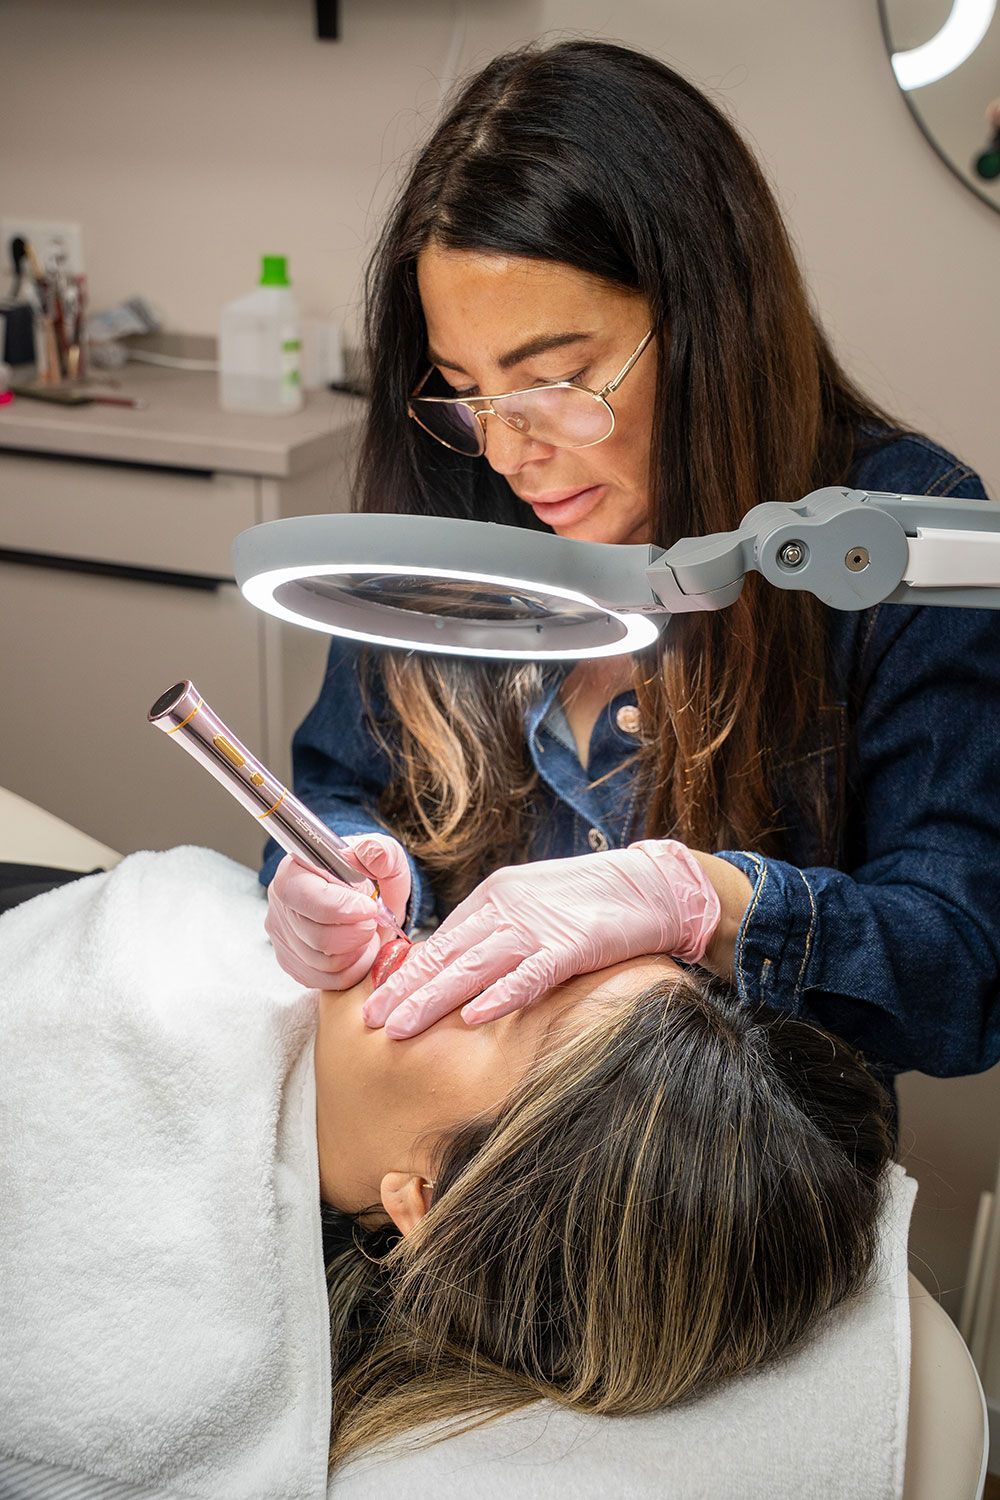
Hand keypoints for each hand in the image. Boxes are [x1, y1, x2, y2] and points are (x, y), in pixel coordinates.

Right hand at [265, 833, 410, 989]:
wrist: (365, 901)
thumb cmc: (370, 876)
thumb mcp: (384, 856)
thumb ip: (380, 852)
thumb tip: (370, 854)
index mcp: (294, 871)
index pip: (306, 896)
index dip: (342, 908)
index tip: (370, 907)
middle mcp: (280, 905)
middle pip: (317, 937)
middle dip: (356, 934)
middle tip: (373, 923)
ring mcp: (282, 937)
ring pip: (323, 963)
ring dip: (356, 952)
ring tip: (366, 935)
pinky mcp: (292, 963)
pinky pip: (324, 980)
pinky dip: (350, 970)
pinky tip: (358, 951)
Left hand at [362, 839, 719, 1037]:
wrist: (652, 886)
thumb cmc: (591, 902)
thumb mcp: (531, 908)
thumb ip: (495, 933)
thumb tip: (455, 970)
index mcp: (494, 897)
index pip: (439, 941)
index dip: (403, 974)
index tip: (373, 1003)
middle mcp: (507, 907)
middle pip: (446, 955)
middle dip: (404, 991)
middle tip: (371, 1022)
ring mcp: (539, 925)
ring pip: (474, 966)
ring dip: (433, 998)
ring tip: (401, 1026)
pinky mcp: (573, 944)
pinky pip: (531, 974)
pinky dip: (502, 994)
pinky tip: (474, 1016)